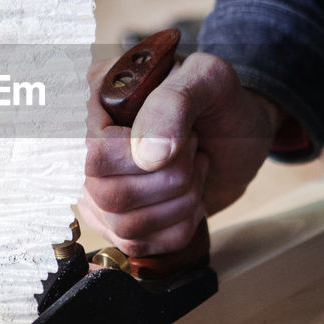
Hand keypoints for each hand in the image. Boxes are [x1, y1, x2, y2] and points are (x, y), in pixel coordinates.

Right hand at [81, 52, 278, 257]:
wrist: (238, 138)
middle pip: (106, 194)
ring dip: (179, 203)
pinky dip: (179, 226)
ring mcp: (96, 186)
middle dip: (170, 179)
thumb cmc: (221, 102)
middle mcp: (84, 144)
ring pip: (123, 224)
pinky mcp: (116, 219)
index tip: (186, 140)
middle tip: (195, 151)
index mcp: (96, 99)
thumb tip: (146, 156)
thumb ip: (173, 103)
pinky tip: (191, 198)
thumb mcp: (208, 79)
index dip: (138, 157)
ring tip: (196, 171)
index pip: (91, 152)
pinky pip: (138, 244)